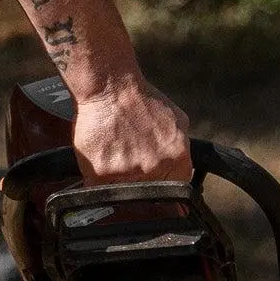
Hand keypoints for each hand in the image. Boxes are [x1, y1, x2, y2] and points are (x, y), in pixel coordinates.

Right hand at [72, 76, 191, 183]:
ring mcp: (128, 171)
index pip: (178, 191)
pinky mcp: (101, 172)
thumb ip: (181, 146)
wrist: (110, 87)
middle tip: (131, 167)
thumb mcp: (177, 120)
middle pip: (149, 193)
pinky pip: (98, 186)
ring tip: (114, 156)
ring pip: (123, 192)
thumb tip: (183, 165)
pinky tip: (98, 158)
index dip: (166, 189)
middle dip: (141, 183)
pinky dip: (96, 176)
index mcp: (177, 157)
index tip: (157, 187)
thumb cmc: (141, 98)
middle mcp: (154, 167)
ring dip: (118, 180)